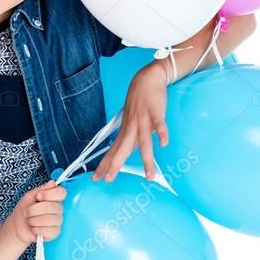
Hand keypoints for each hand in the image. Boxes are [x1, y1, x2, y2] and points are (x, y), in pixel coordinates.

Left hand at [9, 180, 66, 244]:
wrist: (18, 225)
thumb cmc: (24, 209)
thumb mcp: (30, 196)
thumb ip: (42, 189)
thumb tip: (53, 183)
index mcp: (53, 198)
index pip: (61, 192)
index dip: (49, 194)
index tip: (38, 196)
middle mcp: (58, 209)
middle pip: (52, 206)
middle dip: (34, 209)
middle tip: (28, 211)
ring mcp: (58, 221)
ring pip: (48, 219)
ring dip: (33, 220)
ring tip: (30, 220)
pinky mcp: (55, 233)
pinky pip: (47, 230)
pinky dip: (36, 229)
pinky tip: (34, 228)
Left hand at [93, 63, 168, 181]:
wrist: (145, 80)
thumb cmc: (139, 104)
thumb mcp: (131, 123)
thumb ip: (130, 139)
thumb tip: (129, 154)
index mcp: (125, 131)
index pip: (112, 151)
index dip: (104, 164)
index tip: (96, 179)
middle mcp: (131, 127)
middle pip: (122, 149)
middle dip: (115, 165)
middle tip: (109, 180)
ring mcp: (143, 120)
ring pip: (143, 142)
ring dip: (146, 159)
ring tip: (149, 176)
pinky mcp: (155, 112)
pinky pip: (159, 123)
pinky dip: (161, 133)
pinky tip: (164, 143)